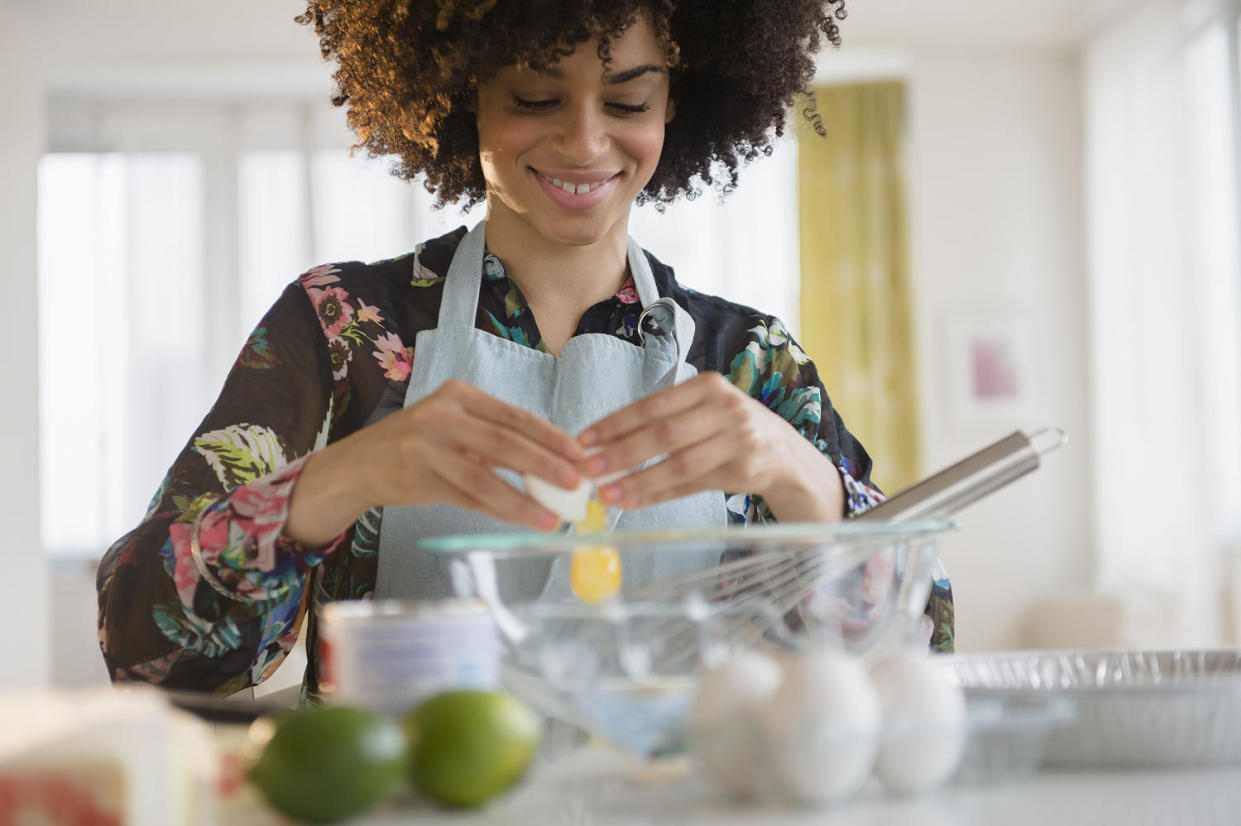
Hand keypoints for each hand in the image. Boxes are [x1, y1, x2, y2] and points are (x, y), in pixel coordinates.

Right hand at [286, 379, 582, 544]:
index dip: (551, 436)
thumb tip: (554, 461)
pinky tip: (521, 521)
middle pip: (505, 443)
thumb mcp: (456, 427)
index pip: (515, 416)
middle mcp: (443, 414)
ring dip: (524, 499)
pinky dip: (498, 511)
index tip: (581, 454)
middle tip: (576, 485)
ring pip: (486, 475)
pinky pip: (467, 498)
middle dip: (545, 466)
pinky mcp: (417, 476)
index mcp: (460, 395)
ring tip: (552, 516)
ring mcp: (427, 445)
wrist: (359, 464)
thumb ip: (495, 438)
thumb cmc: (420, 446)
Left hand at [576, 372, 845, 521]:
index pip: (652, 405)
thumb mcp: (704, 413)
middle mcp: (726, 408)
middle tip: (588, 470)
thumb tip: (604, 447)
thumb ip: (664, 423)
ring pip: (678, 463)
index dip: (615, 423)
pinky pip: (692, 485)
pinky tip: (634, 503)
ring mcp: (738, 439)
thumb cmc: (732, 431)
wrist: (787, 455)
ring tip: (607, 494)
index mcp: (707, 386)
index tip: (584, 440)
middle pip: (663, 433)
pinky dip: (660, 495)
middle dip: (620, 453)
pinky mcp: (745, 470)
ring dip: (638, 481)